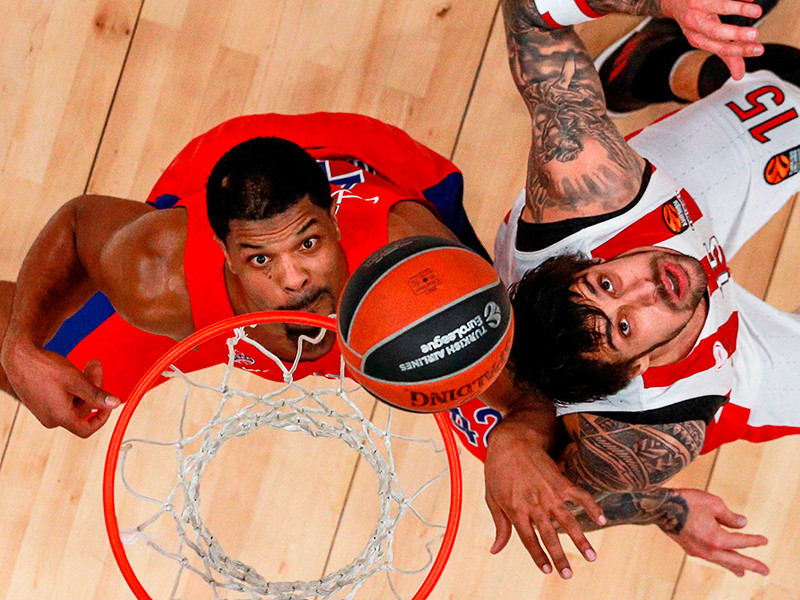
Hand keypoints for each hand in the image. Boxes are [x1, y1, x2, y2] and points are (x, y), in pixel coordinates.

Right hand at [2, 340, 119, 436]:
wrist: (19, 356)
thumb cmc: (45, 368)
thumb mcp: (76, 381)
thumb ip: (96, 394)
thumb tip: (117, 404)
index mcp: (59, 417)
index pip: (86, 429)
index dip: (102, 418)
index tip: (109, 402)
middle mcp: (51, 419)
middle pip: (83, 408)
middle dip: (93, 387)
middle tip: (96, 365)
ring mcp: (45, 411)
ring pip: (75, 400)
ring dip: (86, 383)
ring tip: (92, 363)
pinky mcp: (42, 402)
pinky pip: (64, 398)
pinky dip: (74, 385)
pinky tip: (76, 370)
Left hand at [484, 416, 605, 578]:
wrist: (511, 442)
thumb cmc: (498, 470)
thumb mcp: (492, 498)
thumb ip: (499, 525)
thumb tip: (495, 550)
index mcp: (516, 510)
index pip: (529, 540)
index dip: (538, 556)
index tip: (548, 570)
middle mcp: (534, 505)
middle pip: (550, 536)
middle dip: (560, 557)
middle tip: (569, 575)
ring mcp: (549, 493)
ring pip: (568, 522)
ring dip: (581, 541)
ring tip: (592, 557)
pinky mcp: (561, 482)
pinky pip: (580, 496)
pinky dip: (592, 507)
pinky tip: (602, 519)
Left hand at [660, 0, 764, 79]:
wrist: (674, 1)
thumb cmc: (696, 21)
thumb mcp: (705, 39)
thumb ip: (725, 54)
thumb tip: (739, 76)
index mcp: (697, 38)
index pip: (719, 47)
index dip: (739, 50)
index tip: (759, 50)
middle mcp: (695, 23)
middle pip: (715, 30)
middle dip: (736, 34)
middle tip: (755, 35)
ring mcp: (697, 5)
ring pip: (719, 6)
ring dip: (739, 9)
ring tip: (757, 12)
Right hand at [665, 488, 768, 575]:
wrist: (658, 507)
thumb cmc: (686, 501)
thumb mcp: (713, 503)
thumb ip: (730, 516)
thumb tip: (743, 523)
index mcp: (716, 539)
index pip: (741, 542)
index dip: (754, 541)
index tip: (764, 541)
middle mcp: (708, 550)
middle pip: (735, 560)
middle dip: (751, 565)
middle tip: (765, 571)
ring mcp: (697, 551)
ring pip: (721, 561)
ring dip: (734, 566)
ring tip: (742, 573)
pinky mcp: (689, 548)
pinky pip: (710, 557)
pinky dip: (720, 560)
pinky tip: (719, 558)